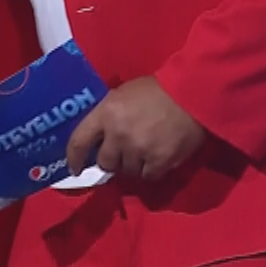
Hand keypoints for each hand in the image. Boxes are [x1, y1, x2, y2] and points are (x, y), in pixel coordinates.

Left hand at [64, 76, 206, 182]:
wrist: (191, 94)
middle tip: (122, 152)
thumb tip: (101, 136)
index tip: (75, 168)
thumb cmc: (157, 89)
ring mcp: (138, 150)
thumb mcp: (123, 94)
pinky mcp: (158, 162)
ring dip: (132, 165)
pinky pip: (147, 177)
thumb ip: (109, 115)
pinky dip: (150, 170)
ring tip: (144, 151)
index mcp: (106, 113)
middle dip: (112, 159)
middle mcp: (118, 134)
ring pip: (126, 172)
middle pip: (104, 162)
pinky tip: (157, 158)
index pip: (79, 141)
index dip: (74, 158)